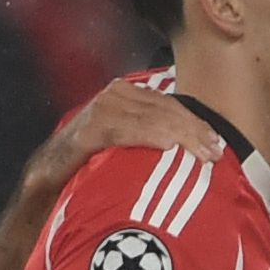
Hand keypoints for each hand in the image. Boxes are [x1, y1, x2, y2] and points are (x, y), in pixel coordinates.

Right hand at [36, 76, 217, 196]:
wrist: (51, 175)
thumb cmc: (95, 162)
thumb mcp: (130, 143)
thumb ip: (153, 135)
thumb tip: (193, 147)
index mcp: (128, 94)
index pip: (171, 105)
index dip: (195, 123)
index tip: (217, 143)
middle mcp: (116, 95)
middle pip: (164, 110)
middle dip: (193, 132)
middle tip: (215, 153)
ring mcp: (101, 109)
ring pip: (150, 119)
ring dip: (180, 136)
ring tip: (200, 154)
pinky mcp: (89, 129)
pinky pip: (125, 130)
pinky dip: (148, 136)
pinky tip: (168, 146)